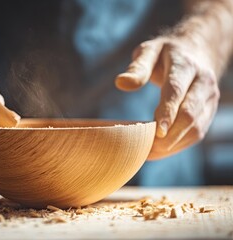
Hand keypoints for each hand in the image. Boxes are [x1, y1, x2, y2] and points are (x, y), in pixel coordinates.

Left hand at [115, 37, 219, 159]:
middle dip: (169, 135)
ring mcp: (210, 99)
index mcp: (186, 66)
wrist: (196, 51)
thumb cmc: (166, 54)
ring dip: (173, 144)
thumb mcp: (149, 51)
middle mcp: (203, 82)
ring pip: (196, 128)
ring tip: (149, 153)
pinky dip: (178, 145)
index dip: (167, 112)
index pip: (176, 91)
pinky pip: (197, 134)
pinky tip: (160, 150)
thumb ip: (137, 67)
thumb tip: (121, 83)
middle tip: (145, 149)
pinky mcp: (209, 112)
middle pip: (189, 114)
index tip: (155, 131)